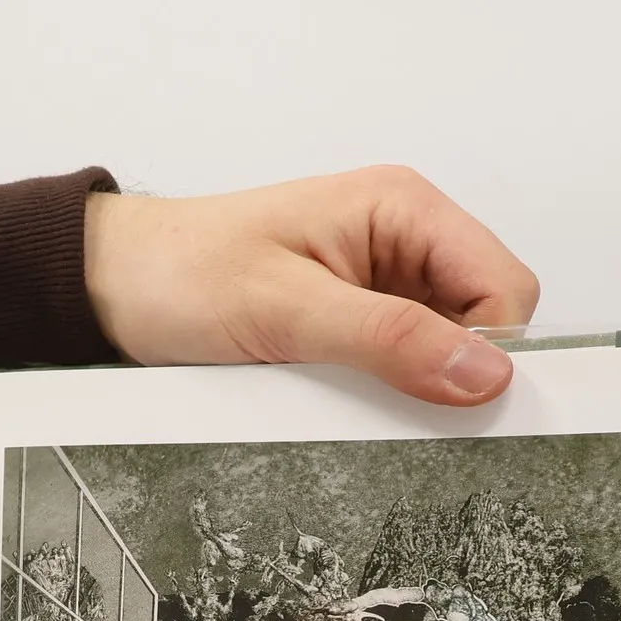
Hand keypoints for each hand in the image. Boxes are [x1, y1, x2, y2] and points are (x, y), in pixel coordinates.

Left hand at [83, 166, 538, 404]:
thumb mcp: (287, 311)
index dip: (493, 349)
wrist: (115, 289)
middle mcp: (401, 243)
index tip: (458, 404)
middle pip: (482, 323)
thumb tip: (483, 372)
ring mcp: (377, 288)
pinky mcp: (350, 328)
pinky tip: (336, 405)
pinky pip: (394, 372)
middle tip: (394, 412)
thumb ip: (389, 340)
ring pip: (440, 355)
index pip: (504, 285)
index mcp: (403, 209)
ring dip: (410, 390)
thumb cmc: (183, 276)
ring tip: (346, 401)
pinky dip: (378, 398)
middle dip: (452, 373)